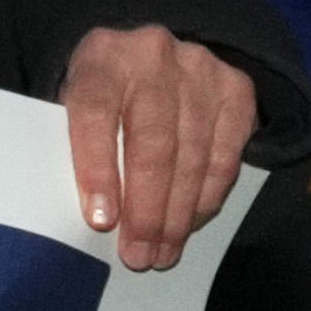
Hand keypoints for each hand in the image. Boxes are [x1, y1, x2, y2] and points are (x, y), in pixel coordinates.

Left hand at [58, 25, 255, 273]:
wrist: (148, 58)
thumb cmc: (104, 99)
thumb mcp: (74, 108)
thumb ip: (75, 147)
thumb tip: (98, 219)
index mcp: (101, 56)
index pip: (95, 111)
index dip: (97, 169)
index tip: (102, 221)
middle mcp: (153, 54)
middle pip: (152, 143)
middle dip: (146, 211)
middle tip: (139, 256)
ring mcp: (200, 69)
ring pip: (193, 156)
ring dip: (179, 215)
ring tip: (163, 252)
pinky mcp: (236, 89)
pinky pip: (225, 157)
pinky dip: (208, 198)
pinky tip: (191, 223)